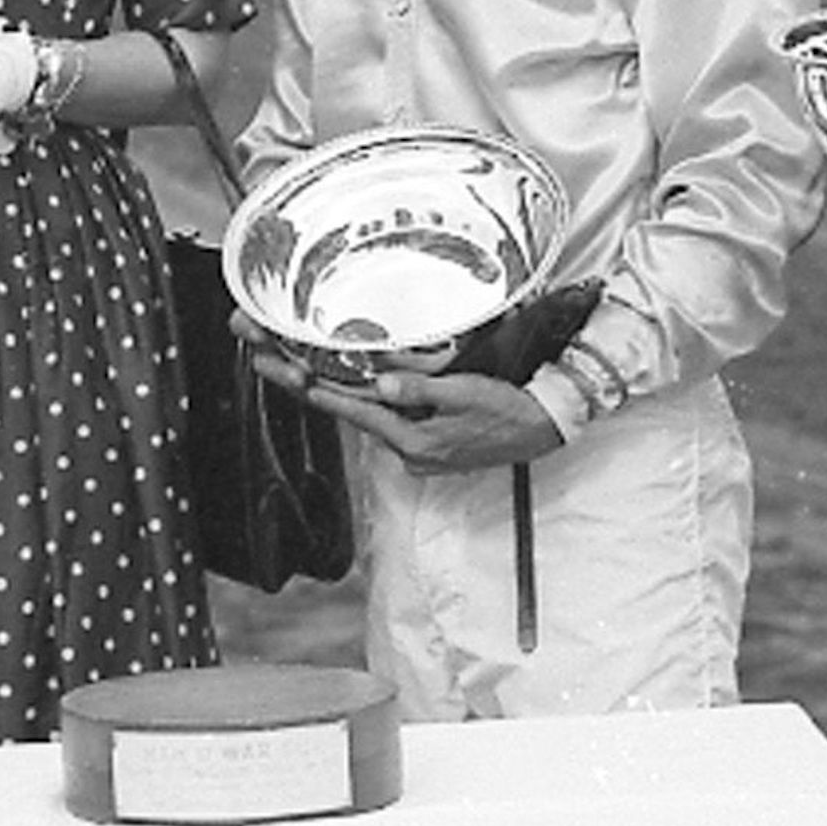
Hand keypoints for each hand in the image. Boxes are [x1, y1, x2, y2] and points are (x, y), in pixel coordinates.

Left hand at [311, 365, 565, 471]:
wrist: (540, 429)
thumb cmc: (505, 409)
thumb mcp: (463, 392)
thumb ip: (420, 389)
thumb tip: (381, 382)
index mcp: (416, 442)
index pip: (361, 415)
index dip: (327, 397)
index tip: (298, 384)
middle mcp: (412, 455)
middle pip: (361, 418)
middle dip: (325, 393)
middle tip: (287, 370)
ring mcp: (420, 455)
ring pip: (376, 421)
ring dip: (350, 398)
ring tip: (312, 373)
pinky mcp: (430, 450)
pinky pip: (395, 425)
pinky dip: (378, 407)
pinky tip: (365, 389)